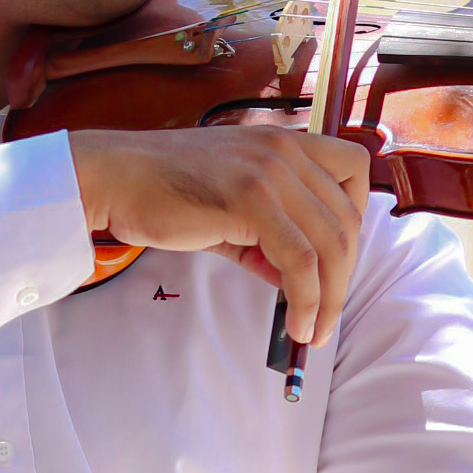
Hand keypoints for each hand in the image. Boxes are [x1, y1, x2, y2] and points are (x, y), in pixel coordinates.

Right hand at [71, 126, 370, 347]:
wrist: (115, 176)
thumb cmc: (164, 189)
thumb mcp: (231, 203)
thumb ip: (267, 235)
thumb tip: (295, 279)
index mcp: (284, 141)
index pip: (354, 170)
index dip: (356, 219)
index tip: (337, 258)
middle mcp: (285, 150)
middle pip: (347, 218)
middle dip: (344, 276)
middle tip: (326, 315)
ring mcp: (270, 173)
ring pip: (331, 244)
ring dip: (329, 298)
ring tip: (313, 331)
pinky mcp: (251, 201)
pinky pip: (300, 261)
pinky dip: (306, 300)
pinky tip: (295, 323)